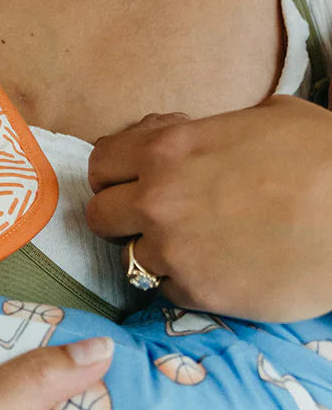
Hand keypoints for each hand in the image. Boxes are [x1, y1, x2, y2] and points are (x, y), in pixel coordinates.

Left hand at [85, 96, 331, 320]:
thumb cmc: (323, 156)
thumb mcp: (263, 116)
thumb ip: (206, 130)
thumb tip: (187, 134)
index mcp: (167, 149)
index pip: (100, 165)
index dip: (116, 174)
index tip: (134, 181)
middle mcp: (158, 199)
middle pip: (100, 217)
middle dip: (122, 217)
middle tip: (155, 218)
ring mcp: (174, 250)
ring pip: (131, 259)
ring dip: (156, 253)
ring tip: (197, 246)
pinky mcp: (199, 292)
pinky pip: (167, 290)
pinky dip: (185, 282)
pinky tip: (219, 268)